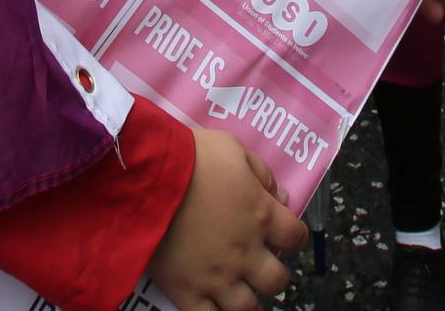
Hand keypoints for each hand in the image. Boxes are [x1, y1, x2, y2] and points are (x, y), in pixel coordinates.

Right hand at [147, 128, 306, 310]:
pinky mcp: (186, 291)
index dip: (294, 236)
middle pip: (276, 280)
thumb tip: (280, 196)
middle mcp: (245, 252)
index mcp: (261, 216)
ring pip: (247, 308)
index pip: (296, 237)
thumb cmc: (192, 156)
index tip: (285, 234)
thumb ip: (261, 173)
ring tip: (238, 289)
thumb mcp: (234, 149)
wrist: (148, 177)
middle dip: (272, 274)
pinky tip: (212, 302)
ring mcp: (216, 277)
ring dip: (248, 299)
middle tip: (260, 265)